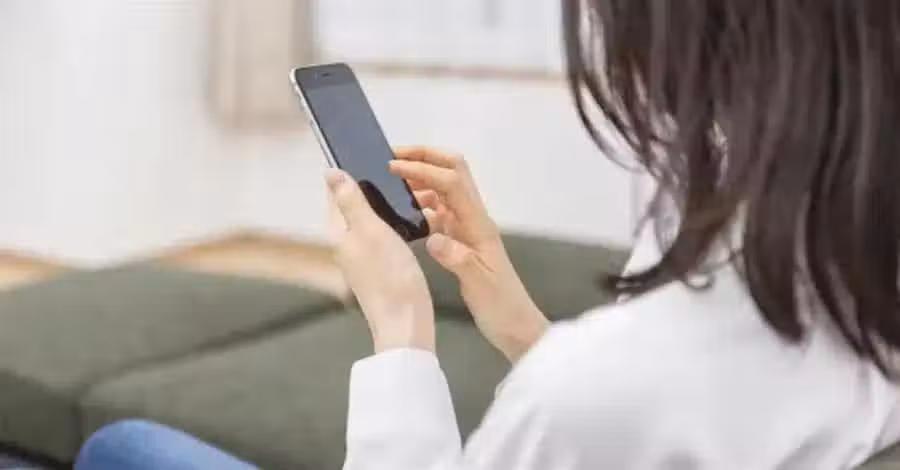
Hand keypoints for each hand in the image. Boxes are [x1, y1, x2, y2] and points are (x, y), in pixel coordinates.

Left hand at [325, 168, 435, 353]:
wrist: (407, 323)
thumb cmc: (389, 277)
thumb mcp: (371, 230)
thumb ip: (351, 201)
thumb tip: (331, 172)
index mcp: (338, 232)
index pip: (336, 192)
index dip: (348, 172)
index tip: (367, 154)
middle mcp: (346, 243)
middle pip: (354, 205)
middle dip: (369, 187)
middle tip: (395, 171)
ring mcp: (363, 256)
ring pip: (370, 220)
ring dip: (384, 205)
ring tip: (407, 192)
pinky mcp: (380, 266)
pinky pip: (384, 235)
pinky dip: (395, 224)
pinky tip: (411, 221)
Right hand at [390, 147, 548, 361]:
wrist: (515, 326)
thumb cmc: (501, 306)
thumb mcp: (479, 284)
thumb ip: (457, 259)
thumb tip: (433, 238)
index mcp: (478, 225)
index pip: (451, 183)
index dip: (423, 169)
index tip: (393, 167)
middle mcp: (473, 220)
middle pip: (452, 173)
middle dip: (425, 158)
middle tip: (392, 158)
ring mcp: (467, 229)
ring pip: (444, 190)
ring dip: (420, 179)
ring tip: (391, 180)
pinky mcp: (460, 241)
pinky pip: (439, 213)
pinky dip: (421, 204)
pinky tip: (403, 212)